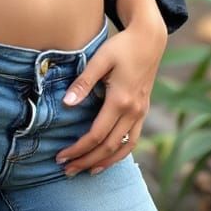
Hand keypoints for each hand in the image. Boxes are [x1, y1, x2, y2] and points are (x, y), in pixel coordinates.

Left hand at [55, 14, 167, 176]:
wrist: (149, 39)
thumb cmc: (122, 46)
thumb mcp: (100, 59)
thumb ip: (83, 83)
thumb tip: (66, 103)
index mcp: (120, 100)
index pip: (96, 135)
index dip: (78, 149)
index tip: (61, 156)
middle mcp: (133, 111)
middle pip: (109, 147)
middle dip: (87, 161)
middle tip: (67, 170)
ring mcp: (141, 113)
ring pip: (124, 148)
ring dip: (104, 162)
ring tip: (86, 171)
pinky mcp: (143, 110)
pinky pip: (133, 140)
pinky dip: (120, 153)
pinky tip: (109, 158)